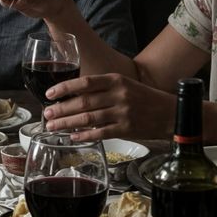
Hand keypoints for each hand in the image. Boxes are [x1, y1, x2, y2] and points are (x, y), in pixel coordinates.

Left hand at [40, 73, 175, 140]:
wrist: (171, 113)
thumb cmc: (144, 98)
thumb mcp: (125, 85)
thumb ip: (102, 89)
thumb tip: (73, 96)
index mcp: (116, 80)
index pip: (85, 82)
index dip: (64, 88)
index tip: (49, 94)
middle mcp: (119, 95)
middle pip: (83, 102)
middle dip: (61, 109)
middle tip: (46, 114)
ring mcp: (123, 113)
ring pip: (88, 118)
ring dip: (67, 123)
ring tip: (53, 126)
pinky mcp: (127, 129)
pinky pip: (100, 133)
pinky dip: (85, 135)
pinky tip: (73, 136)